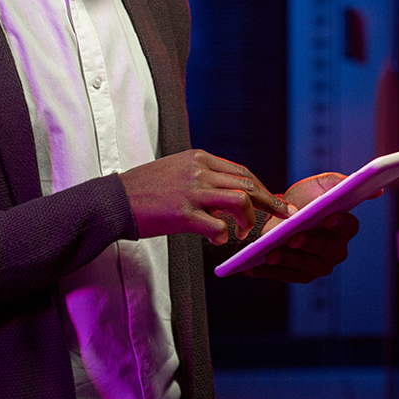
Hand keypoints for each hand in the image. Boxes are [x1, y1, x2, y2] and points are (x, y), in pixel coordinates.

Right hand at [120, 149, 290, 244]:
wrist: (114, 201)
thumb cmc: (145, 189)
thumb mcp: (177, 171)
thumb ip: (204, 178)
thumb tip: (231, 196)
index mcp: (199, 159)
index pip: (242, 171)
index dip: (263, 188)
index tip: (275, 201)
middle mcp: (199, 171)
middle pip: (248, 184)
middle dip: (271, 202)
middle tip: (283, 217)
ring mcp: (191, 191)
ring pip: (241, 200)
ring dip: (250, 219)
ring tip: (244, 231)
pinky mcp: (183, 214)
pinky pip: (218, 225)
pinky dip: (223, 235)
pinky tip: (216, 239)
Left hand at [243, 172, 361, 282]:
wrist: (277, 214)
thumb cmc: (303, 199)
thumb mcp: (320, 186)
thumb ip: (341, 184)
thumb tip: (376, 190)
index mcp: (344, 226)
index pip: (349, 227)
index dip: (341, 223)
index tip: (328, 217)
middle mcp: (336, 249)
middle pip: (328, 250)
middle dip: (310, 244)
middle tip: (293, 238)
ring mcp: (318, 265)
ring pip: (306, 266)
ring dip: (288, 260)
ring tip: (270, 253)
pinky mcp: (299, 275)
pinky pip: (285, 276)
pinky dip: (269, 271)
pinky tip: (253, 265)